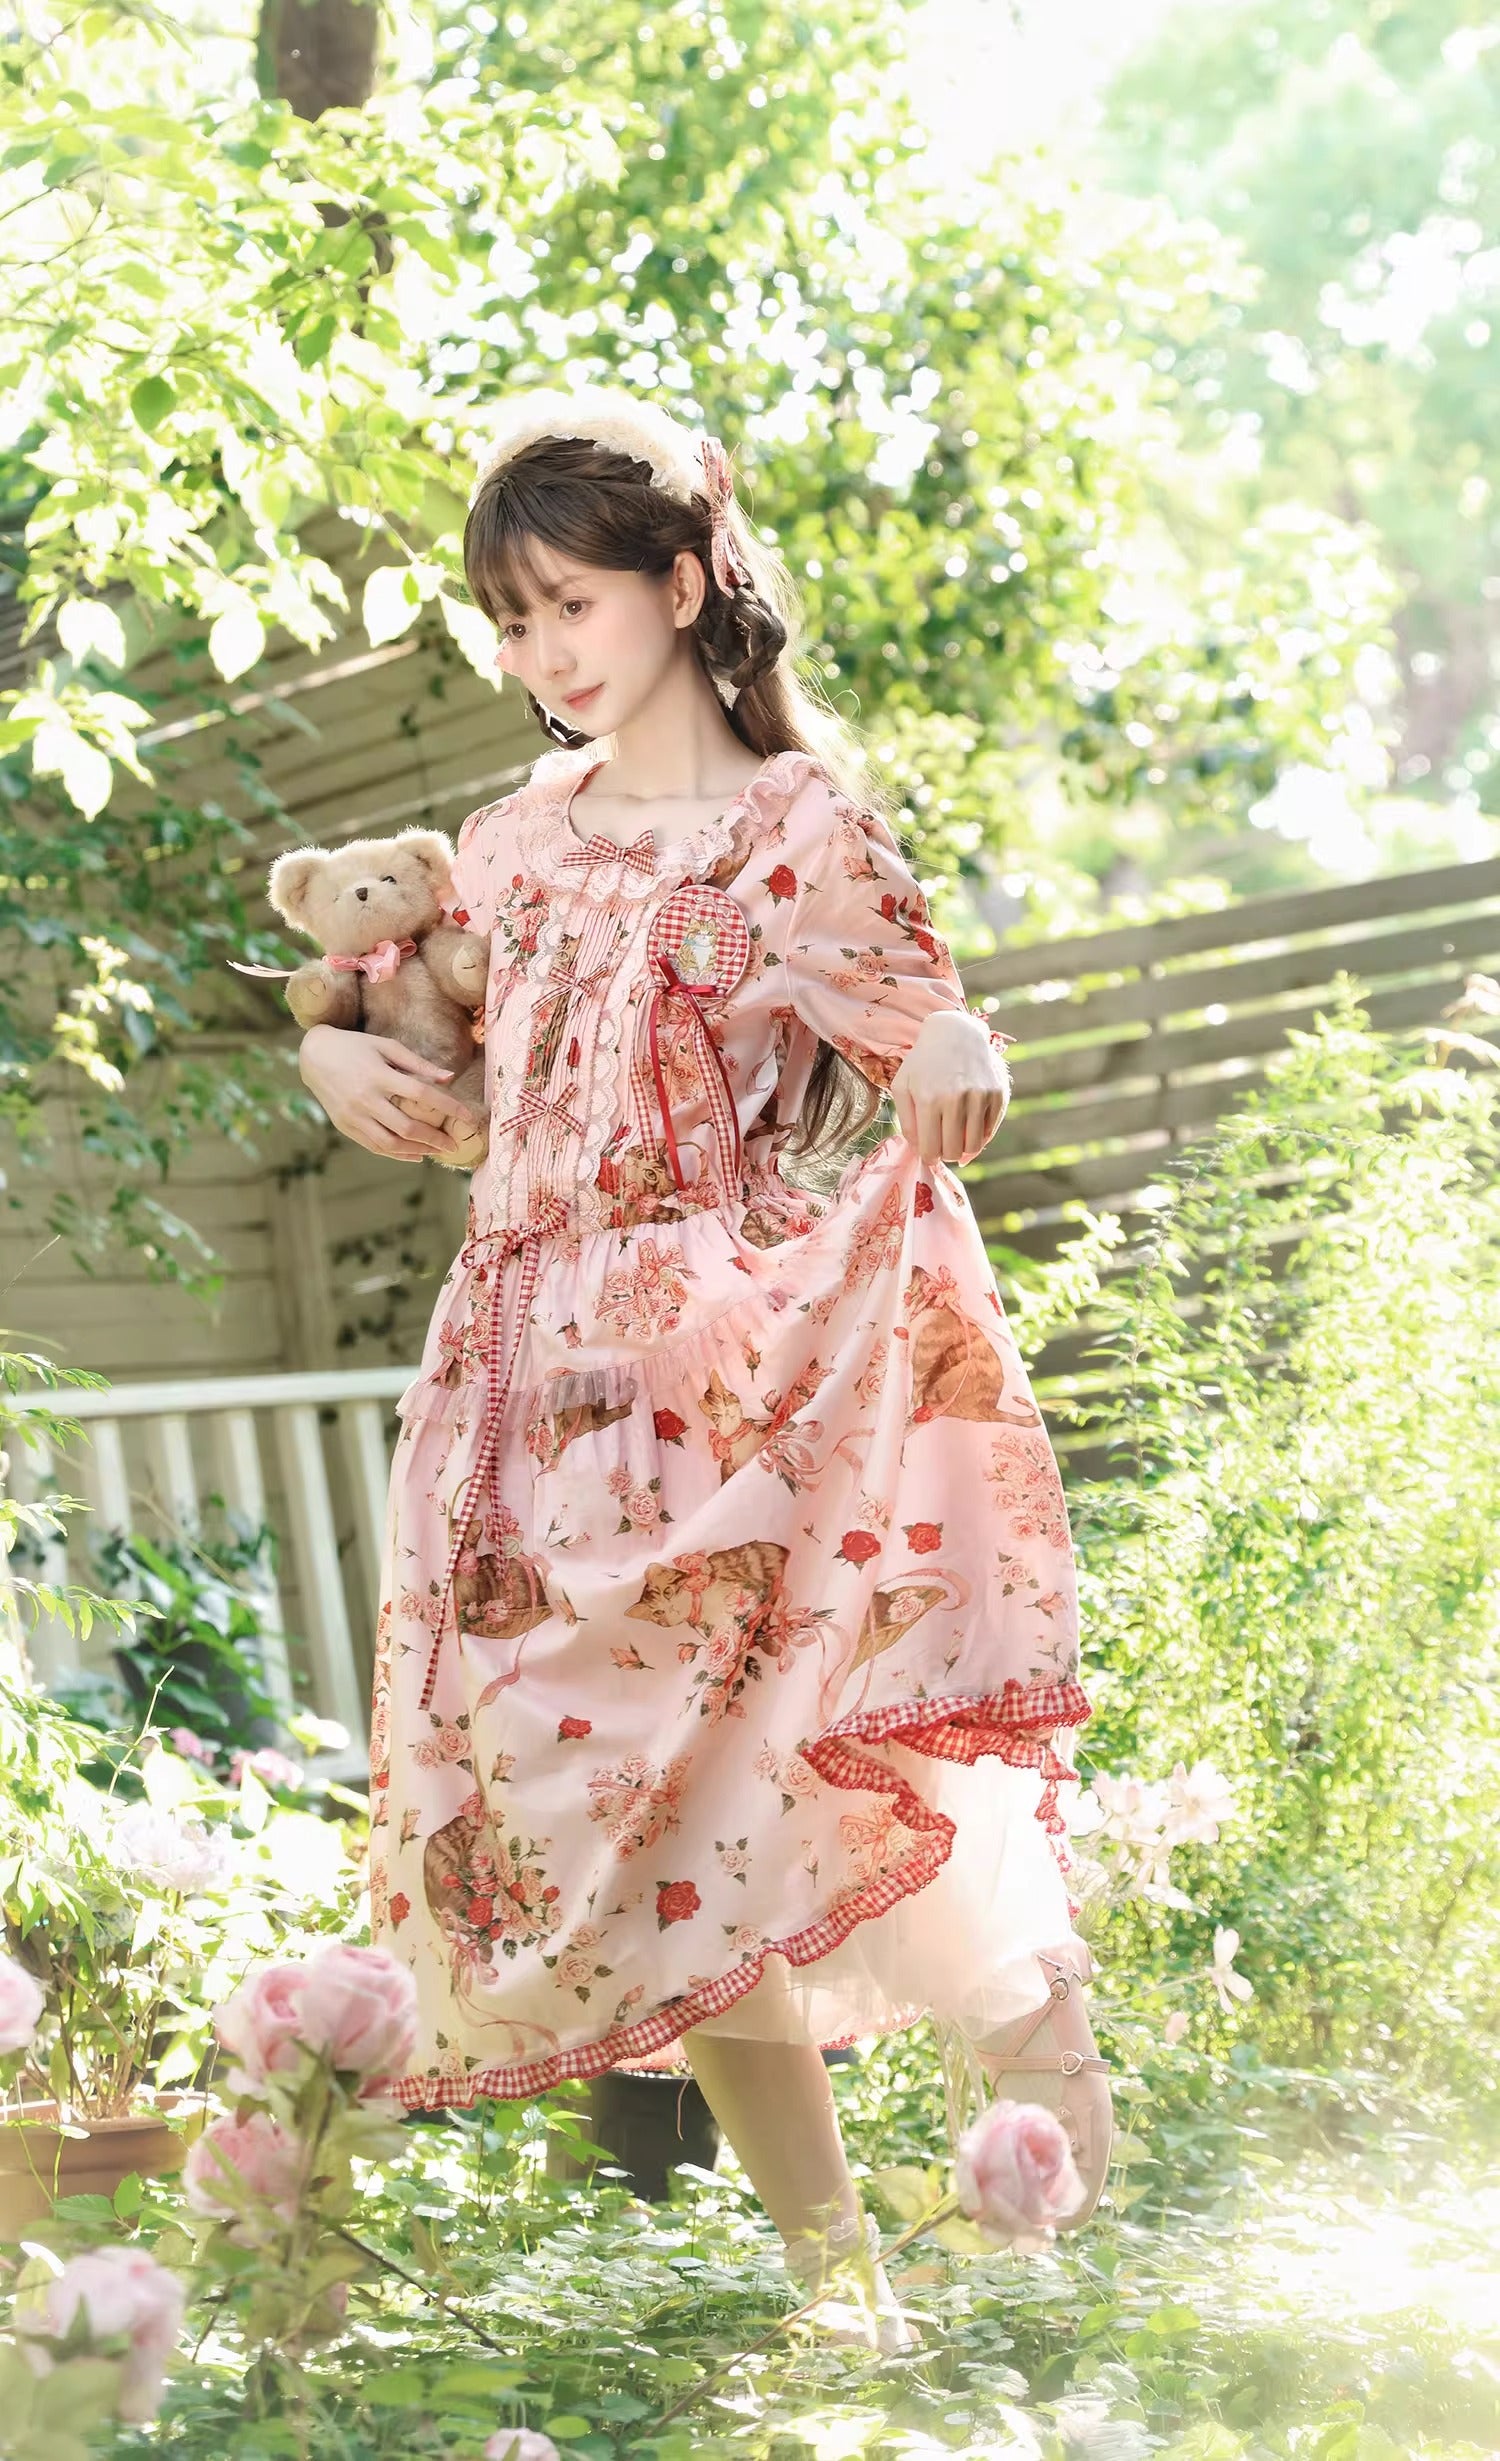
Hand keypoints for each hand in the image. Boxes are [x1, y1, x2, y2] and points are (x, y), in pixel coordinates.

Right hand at [299, 1026, 482, 1162]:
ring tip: (437, 1153)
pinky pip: (374, 1146)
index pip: (421, 1094)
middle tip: (454, 1145)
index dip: (448, 1106)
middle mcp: (365, 1098)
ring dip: (418, 1151)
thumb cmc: (356, 1046)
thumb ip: (418, 1063)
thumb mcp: (387, 1046)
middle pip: (407, 1126)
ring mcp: (353, 1115)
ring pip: (390, 1142)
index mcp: (378, 1075)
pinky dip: (397, 1154)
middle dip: (435, 1139)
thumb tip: (449, 1077)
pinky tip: (415, 1156)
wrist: (314, 1055)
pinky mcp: (345, 1126)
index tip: (469, 1117)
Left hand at [889, 1009, 1009, 1164]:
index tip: (928, 1151)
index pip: (931, 1150)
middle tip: (941, 1143)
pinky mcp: (998, 1094)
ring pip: (973, 1147)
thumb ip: (906, 1121)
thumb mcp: (903, 1086)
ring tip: (954, 1137)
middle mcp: (956, 1099)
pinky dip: (978, 1135)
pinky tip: (968, 1125)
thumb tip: (920, 1151)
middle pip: (953, 1152)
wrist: (956, 1033)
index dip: (928, 1156)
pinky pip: (989, 1132)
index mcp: (929, 1099)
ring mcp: (980, 1096)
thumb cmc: (924, 1062)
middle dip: (945, 1153)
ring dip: (962, 1149)